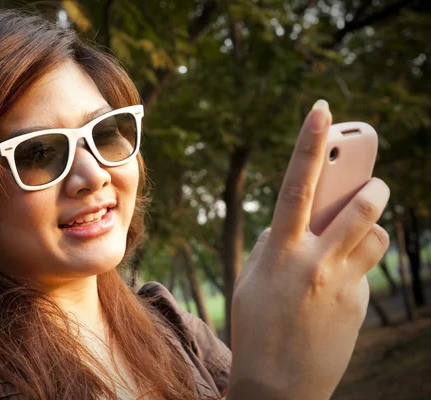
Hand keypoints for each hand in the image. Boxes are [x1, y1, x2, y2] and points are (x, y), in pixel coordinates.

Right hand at [227, 100, 389, 399]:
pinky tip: (335, 290)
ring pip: (375, 235)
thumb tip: (289, 224)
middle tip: (372, 185)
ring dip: (370, 227)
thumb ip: (270, 245)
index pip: (296, 184)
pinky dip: (356, 266)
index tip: (323, 111)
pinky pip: (367, 269)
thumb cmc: (255, 328)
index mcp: (280, 250)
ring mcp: (342, 282)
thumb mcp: (252, 280)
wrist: (278, 385)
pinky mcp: (359, 302)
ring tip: (355, 237)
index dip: (309, 144)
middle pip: (359, 205)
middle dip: (371, 186)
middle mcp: (315, 261)